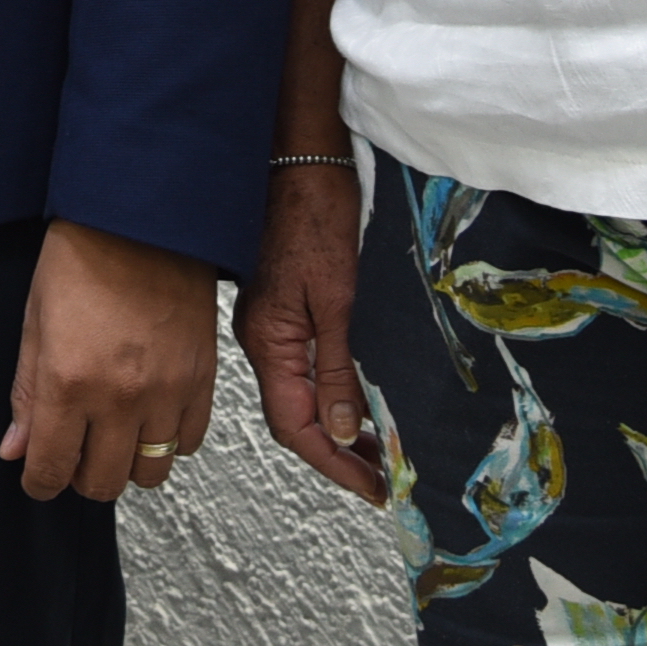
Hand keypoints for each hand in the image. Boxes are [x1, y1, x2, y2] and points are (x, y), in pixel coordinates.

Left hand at [3, 220, 217, 500]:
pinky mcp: (202, 380)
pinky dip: (169, 440)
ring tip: (113, 436)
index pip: (51, 469)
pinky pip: (189, 442)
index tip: (37, 476)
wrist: (143, 218)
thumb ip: (26, 394)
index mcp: (68, 381)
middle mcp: (120, 396)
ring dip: (127, 464)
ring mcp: (167, 391)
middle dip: (80, 477)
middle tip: (73, 452)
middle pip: (103, 484)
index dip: (38, 482)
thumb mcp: (36, 322)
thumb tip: (16, 449)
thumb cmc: (82, 257)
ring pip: (150, 473)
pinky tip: (150, 414)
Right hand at [235, 166, 381, 501]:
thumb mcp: (336, 297)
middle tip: (383, 478)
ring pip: (297, 397)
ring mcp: (269, 325)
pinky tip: (357, 400)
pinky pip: (301, 370)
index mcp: (270, 342)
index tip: (373, 488)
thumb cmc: (316, 215)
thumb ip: (337, 367)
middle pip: (293, 419)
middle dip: (337, 455)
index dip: (335, 464)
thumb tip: (344, 431)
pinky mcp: (281, 309)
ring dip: (335, 429)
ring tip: (379, 450)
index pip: (296, 427)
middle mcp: (263, 340)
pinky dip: (330, 396)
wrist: (299, 157)